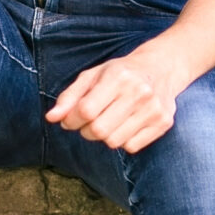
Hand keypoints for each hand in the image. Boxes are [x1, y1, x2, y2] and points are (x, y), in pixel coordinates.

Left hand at [45, 46, 180, 152]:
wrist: (161, 68)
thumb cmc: (121, 72)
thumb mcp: (93, 75)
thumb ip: (69, 96)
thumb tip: (51, 118)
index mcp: (118, 76)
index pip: (86, 110)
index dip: (71, 120)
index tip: (69, 120)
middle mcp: (138, 92)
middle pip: (99, 130)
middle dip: (86, 131)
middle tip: (89, 122)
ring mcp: (153, 109)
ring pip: (114, 142)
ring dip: (104, 137)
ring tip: (108, 121)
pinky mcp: (163, 123)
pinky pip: (132, 146)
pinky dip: (123, 140)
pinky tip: (125, 124)